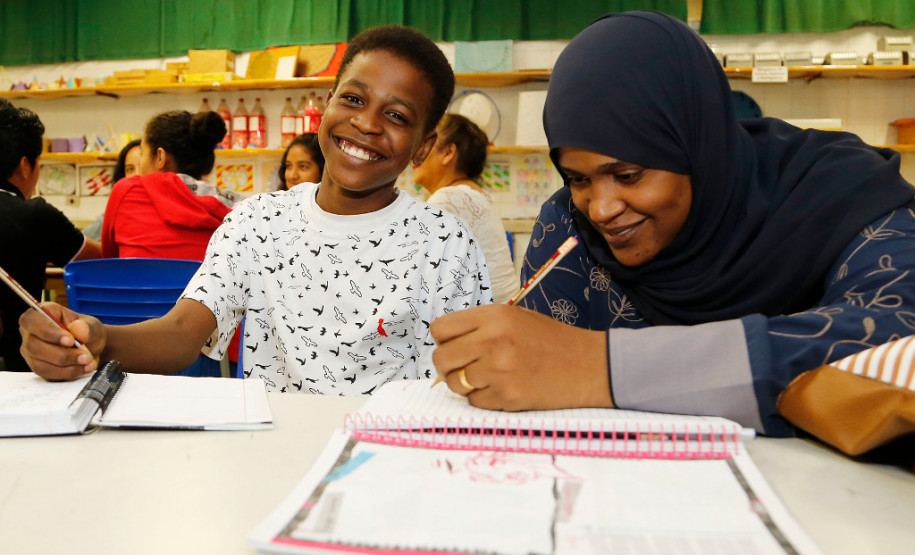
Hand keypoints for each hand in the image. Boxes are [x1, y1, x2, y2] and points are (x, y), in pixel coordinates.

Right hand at [19, 303, 105, 380]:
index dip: (48, 331)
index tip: (70, 340)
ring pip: (39, 363)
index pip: (31, 320)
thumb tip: (77, 329)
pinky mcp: (38, 366)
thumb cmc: (86, 331)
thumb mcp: (92, 325)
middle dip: (63, 354)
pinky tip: (82, 368)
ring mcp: (31, 352)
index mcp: (40, 314)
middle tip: (85, 355)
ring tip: (87, 361)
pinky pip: (46, 374)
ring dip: (66, 365)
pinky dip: (67, 373)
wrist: (92, 347)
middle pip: (33, 345)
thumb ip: (87, 327)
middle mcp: (30, 333)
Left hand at [430, 304, 613, 410]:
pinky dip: (484, 399)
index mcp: (494, 316)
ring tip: (489, 377)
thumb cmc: (551, 341)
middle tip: (464, 367)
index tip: (453, 346)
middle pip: (441, 358)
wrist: (588, 366)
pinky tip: (504, 388)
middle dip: (448, 366)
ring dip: (466, 384)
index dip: (443, 340)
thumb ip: (480, 327)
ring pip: (455, 384)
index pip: (441, 329)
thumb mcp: (516, 318)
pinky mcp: (507, 396)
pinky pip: (475, 402)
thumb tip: (445, 346)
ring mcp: (499, 370)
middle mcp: (492, 341)